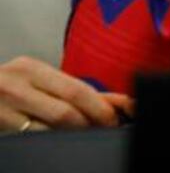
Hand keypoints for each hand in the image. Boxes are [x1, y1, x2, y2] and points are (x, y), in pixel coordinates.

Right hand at [0, 56, 130, 131]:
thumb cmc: (8, 87)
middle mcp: (15, 86)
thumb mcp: (37, 79)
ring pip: (49, 130)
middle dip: (91, 124)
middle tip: (104, 130)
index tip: (116, 118)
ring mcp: (2, 109)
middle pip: (65, 112)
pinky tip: (58, 140)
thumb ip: (71, 88)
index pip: (76, 89)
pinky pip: (31, 139)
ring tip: (83, 135)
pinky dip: (50, 142)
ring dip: (72, 135)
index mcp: (31, 69)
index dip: (101, 108)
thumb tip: (115, 101)